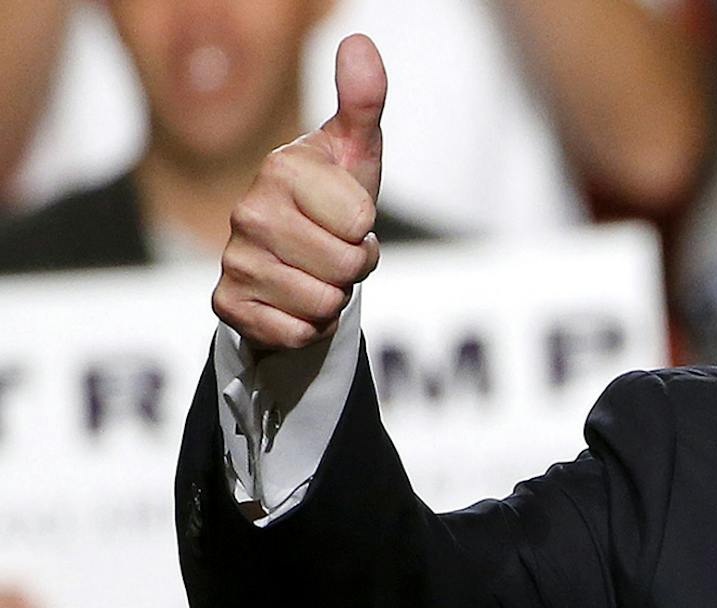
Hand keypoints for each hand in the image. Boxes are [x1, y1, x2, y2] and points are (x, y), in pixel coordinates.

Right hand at [212, 33, 385, 349]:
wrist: (293, 261)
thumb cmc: (334, 200)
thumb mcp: (356, 153)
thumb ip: (363, 101)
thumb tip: (360, 43)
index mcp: (280, 169)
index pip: (360, 221)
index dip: (367, 231)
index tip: (349, 220)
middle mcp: (247, 210)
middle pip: (346, 267)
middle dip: (354, 269)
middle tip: (333, 252)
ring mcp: (234, 259)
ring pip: (324, 304)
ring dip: (333, 298)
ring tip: (315, 274)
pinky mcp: (227, 305)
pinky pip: (297, 333)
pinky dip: (308, 328)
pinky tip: (293, 303)